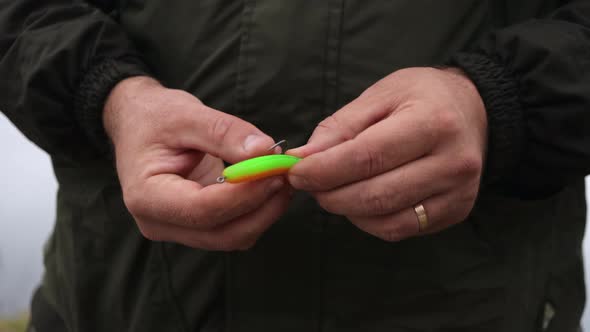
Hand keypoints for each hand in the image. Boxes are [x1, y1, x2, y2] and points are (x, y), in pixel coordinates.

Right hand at [104, 77, 290, 250]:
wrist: (139, 124)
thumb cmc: (156, 117)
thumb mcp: (187, 114)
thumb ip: (226, 133)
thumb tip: (266, 151)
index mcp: (146, 196)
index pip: (202, 209)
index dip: (244, 194)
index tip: (274, 169)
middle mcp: (159, 223)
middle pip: (221, 234)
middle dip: (261, 208)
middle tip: (286, 174)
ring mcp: (177, 229)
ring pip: (232, 237)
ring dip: (263, 212)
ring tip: (281, 177)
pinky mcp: (195, 227)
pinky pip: (233, 230)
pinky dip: (256, 212)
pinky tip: (268, 185)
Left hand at [287, 68, 486, 241]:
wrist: (474, 112)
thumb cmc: (422, 97)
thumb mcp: (380, 95)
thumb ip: (339, 128)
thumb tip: (302, 159)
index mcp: (433, 122)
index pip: (368, 157)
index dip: (324, 170)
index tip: (295, 172)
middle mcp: (452, 162)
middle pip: (375, 194)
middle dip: (329, 194)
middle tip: (308, 184)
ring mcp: (458, 193)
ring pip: (385, 219)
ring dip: (346, 209)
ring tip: (333, 189)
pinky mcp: (455, 212)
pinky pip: (399, 229)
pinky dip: (368, 221)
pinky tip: (359, 201)